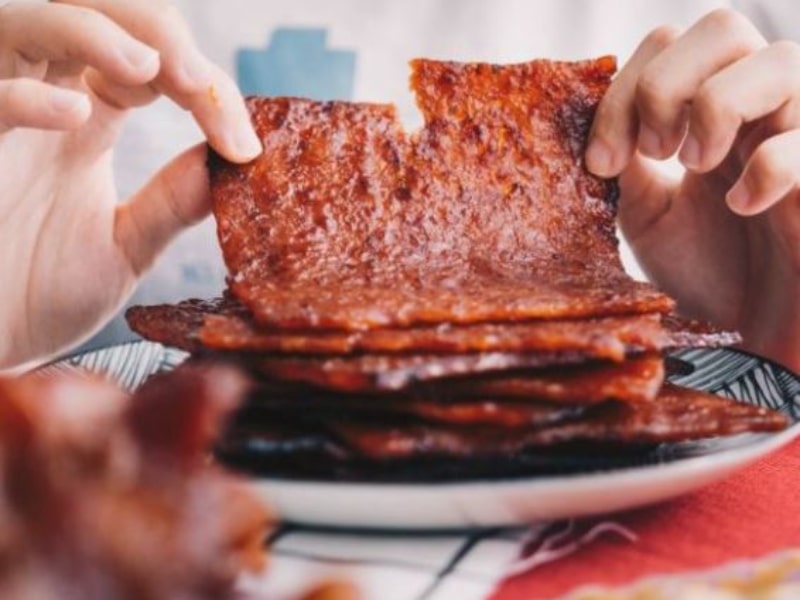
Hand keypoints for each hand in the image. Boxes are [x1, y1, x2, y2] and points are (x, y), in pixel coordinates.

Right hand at [0, 0, 260, 369]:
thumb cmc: (34, 297)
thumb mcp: (124, 248)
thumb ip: (172, 203)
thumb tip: (231, 164)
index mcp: (86, 122)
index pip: (150, 65)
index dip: (202, 85)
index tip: (244, 146)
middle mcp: (42, 104)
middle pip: (91, 13)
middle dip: (155, 30)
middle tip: (198, 80)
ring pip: (26, 21)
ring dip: (92, 30)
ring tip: (149, 67)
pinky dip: (25, 95)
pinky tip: (75, 113)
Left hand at [586, 8, 799, 370]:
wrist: (753, 337)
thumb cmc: (708, 274)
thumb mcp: (646, 214)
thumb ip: (626, 162)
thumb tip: (592, 115)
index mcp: (713, 110)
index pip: (670, 44)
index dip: (625, 89)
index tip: (600, 162)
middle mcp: (763, 109)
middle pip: (721, 27)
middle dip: (665, 87)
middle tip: (653, 153)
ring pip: (779, 59)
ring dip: (716, 110)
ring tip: (696, 167)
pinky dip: (766, 168)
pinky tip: (742, 205)